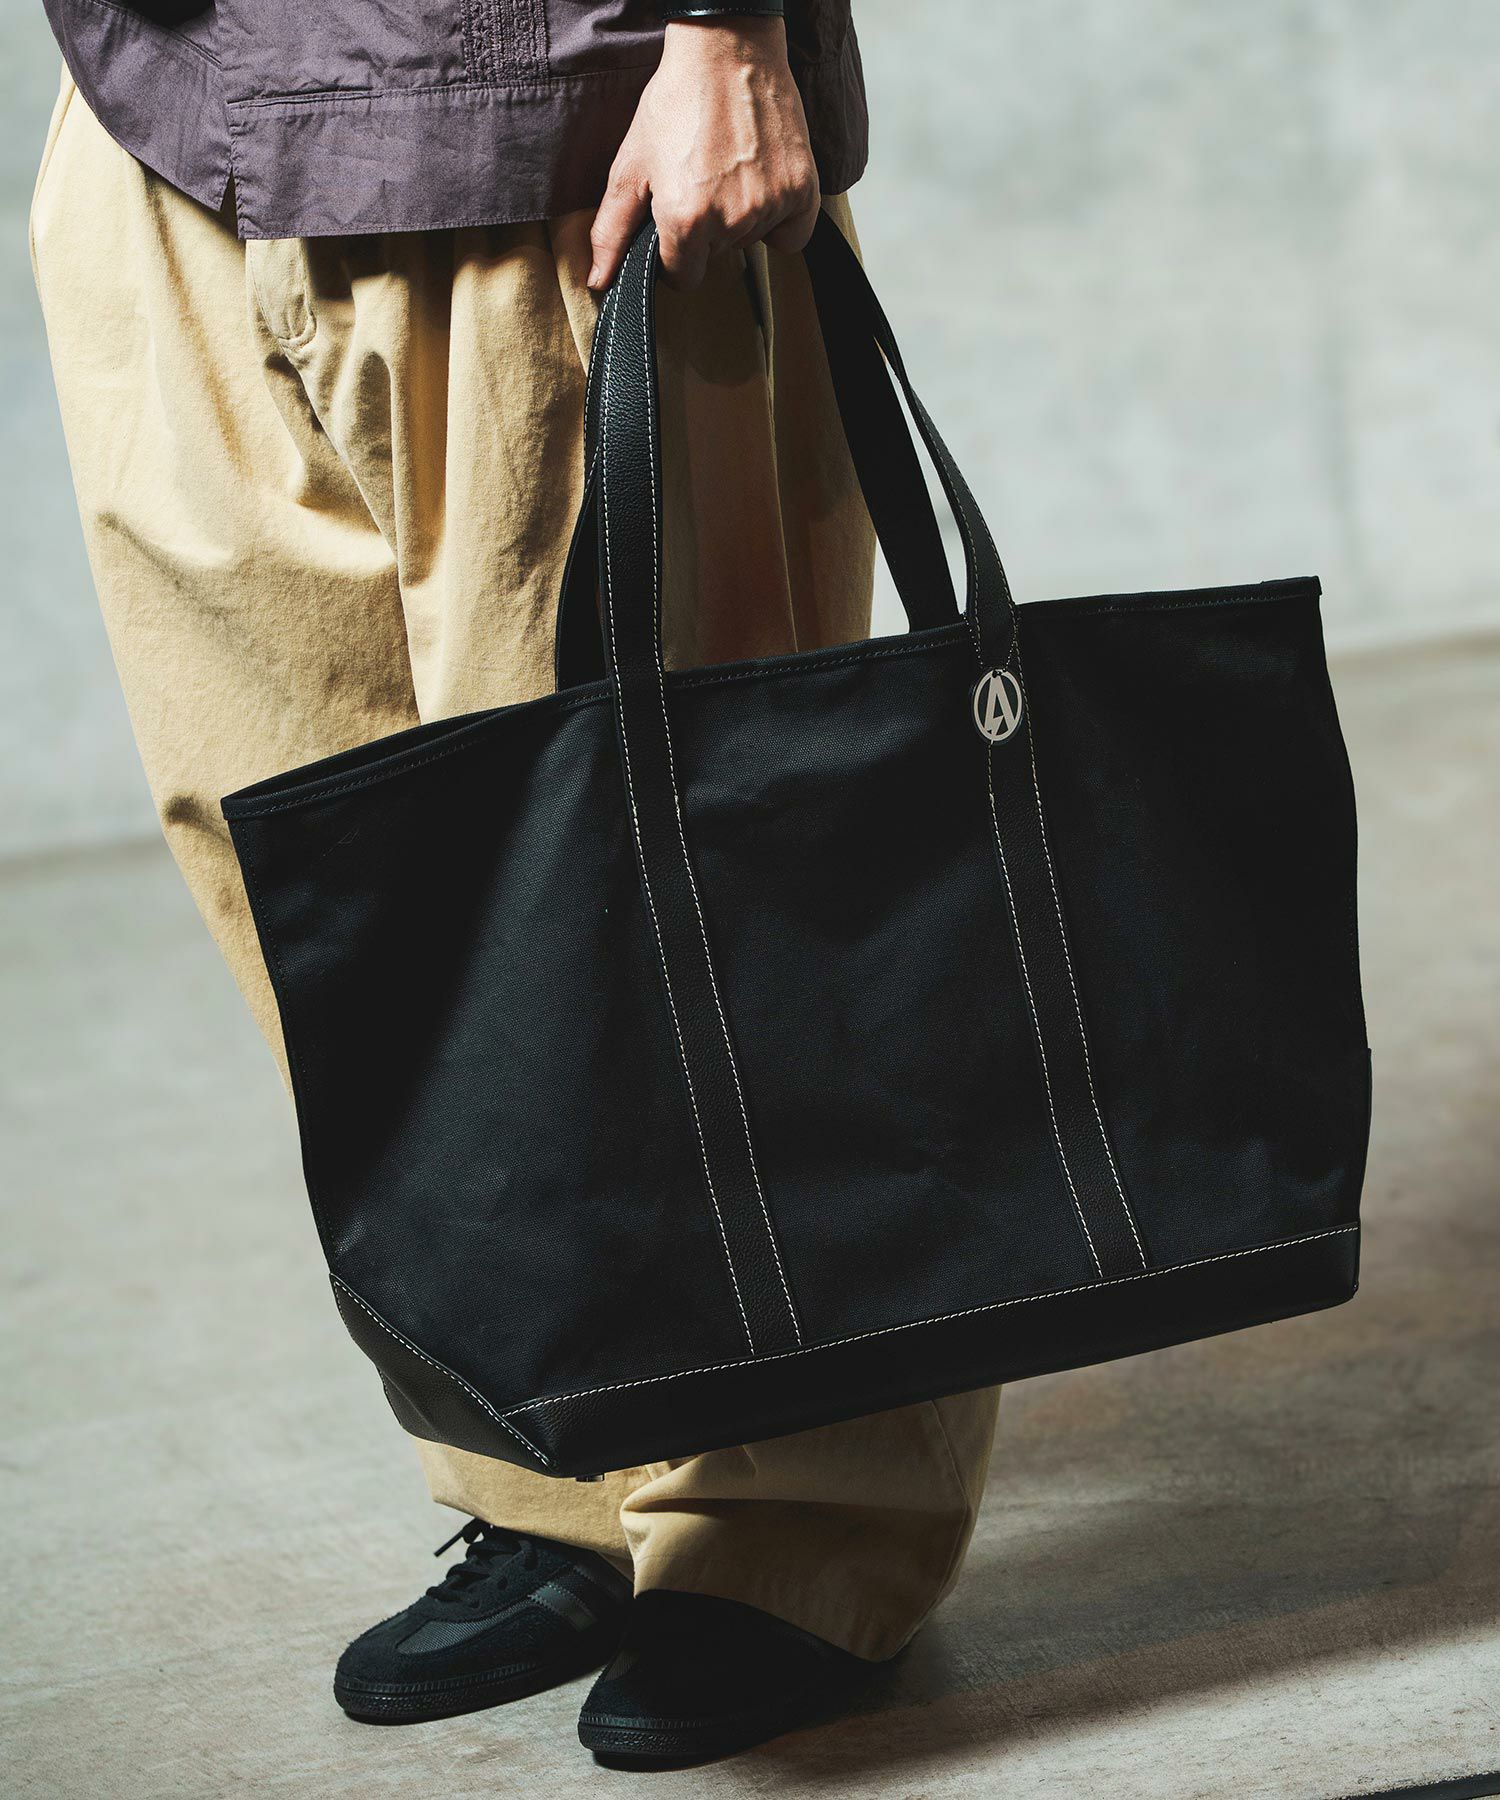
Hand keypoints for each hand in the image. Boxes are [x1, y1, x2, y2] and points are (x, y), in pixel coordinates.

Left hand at [588, 18, 820, 292]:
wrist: (727, 49)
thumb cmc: (676, 101)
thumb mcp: (631, 166)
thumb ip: (612, 230)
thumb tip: (598, 281)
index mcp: (685, 221)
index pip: (684, 277)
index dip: (675, 254)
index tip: (676, 224)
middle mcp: (731, 221)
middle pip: (718, 256)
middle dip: (707, 230)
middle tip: (702, 179)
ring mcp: (770, 206)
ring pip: (752, 241)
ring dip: (742, 219)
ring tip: (730, 170)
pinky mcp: (802, 189)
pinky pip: (793, 235)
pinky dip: (781, 220)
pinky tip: (763, 188)